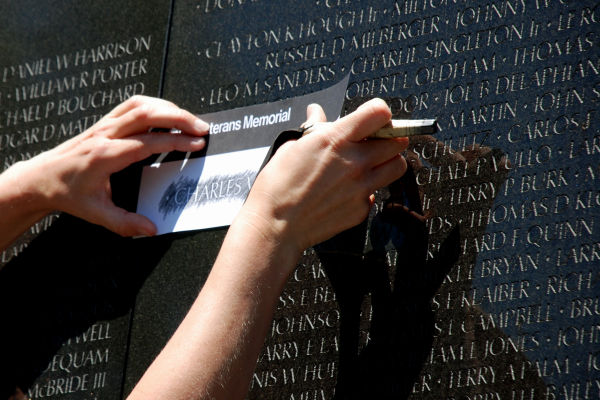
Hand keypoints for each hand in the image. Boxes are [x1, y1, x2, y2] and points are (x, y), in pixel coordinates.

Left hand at [2, 96, 208, 238]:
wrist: (40, 178)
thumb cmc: (67, 193)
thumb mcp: (96, 213)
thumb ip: (125, 223)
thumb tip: (151, 229)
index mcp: (105, 155)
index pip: (149, 142)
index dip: (177, 142)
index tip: (197, 143)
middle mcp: (105, 134)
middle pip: (147, 113)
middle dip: (180, 117)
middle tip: (202, 128)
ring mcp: (104, 124)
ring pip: (141, 104)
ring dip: (169, 108)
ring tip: (189, 120)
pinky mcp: (104, 121)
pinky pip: (132, 104)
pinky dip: (154, 104)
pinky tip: (167, 114)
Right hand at [239, 98, 408, 255]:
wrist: (275, 225)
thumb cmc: (278, 185)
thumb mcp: (291, 146)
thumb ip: (313, 128)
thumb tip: (317, 113)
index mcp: (337, 140)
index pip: (380, 113)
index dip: (379, 112)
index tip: (373, 119)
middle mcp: (355, 162)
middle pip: (397, 141)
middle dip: (388, 138)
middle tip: (374, 142)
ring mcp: (361, 187)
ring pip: (397, 167)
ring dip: (388, 162)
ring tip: (369, 164)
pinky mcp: (361, 209)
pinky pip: (375, 193)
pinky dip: (366, 190)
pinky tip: (347, 190)